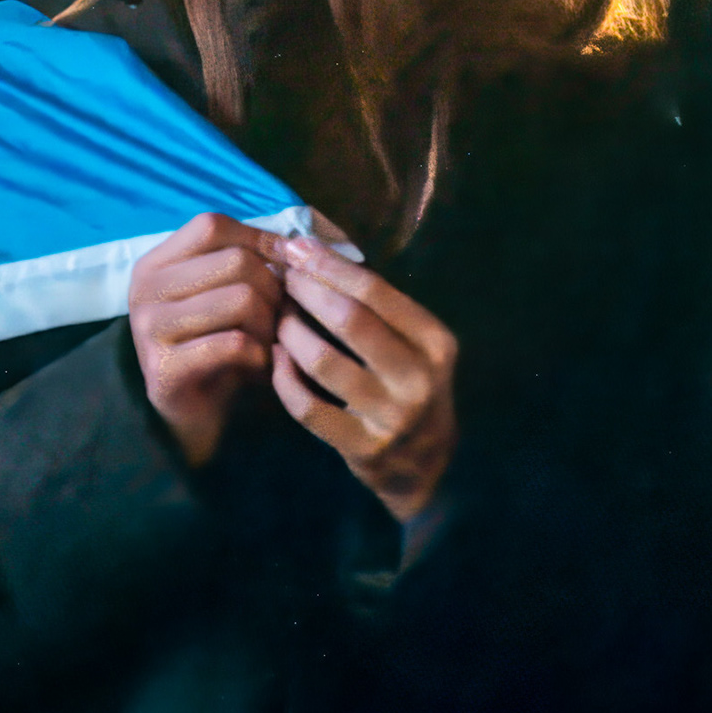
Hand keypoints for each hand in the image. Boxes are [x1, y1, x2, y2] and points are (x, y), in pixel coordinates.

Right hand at [129, 213, 283, 466]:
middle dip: (273, 289)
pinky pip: (233, 344)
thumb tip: (297, 245)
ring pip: (240, 299)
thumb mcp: (227, 290)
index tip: (286, 265)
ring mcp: (148, 330)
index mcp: (156, 263)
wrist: (192, 413)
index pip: (212, 225)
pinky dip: (259, 354)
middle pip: (235, 261)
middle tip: (279, 317)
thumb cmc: (217, 344)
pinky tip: (259, 365)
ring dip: (269, 323)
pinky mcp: (163, 370)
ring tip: (269, 341)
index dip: (258, 239)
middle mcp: (144, 290)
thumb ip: (249, 259)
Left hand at [272, 236, 458, 523]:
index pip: (376, 291)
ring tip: (277, 317)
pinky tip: (276, 359)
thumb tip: (315, 253)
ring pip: (323, 362)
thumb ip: (378, 308)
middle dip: (307, 291)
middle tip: (281, 277)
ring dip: (290, 332)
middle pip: (350, 319)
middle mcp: (419, 378)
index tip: (298, 247)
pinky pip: (308, 406)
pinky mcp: (362, 448)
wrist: (426, 465)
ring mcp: (391, 416)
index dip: (331, 265)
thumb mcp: (414, 346)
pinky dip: (284, 378)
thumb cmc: (410, 386)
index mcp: (435, 342)